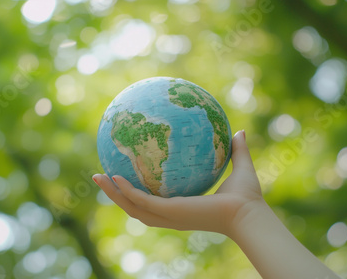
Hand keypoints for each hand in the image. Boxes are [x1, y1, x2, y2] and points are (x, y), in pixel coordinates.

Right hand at [93, 130, 263, 235]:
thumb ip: (237, 150)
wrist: (249, 213)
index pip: (152, 203)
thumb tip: (239, 131)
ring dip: (113, 194)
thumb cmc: (248, 198)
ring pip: (131, 207)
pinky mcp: (170, 212)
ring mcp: (168, 215)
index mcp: (180, 208)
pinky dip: (126, 191)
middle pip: (133, 207)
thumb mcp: (239, 166)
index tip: (124, 177)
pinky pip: (142, 201)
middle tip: (100, 176)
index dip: (135, 192)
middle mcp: (170, 215)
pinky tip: (116, 177)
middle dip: (114, 194)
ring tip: (98, 177)